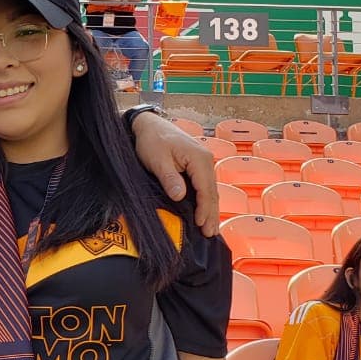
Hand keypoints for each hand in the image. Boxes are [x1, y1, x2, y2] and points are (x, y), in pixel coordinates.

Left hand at [130, 111, 219, 235]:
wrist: (148, 125)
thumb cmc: (152, 140)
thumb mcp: (158, 160)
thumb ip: (169, 178)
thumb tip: (180, 197)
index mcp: (199, 158)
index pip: (205, 189)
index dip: (203, 209)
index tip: (200, 225)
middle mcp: (206, 160)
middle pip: (212, 192)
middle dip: (211, 214)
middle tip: (210, 234)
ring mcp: (204, 162)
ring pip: (210, 190)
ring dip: (210, 209)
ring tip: (210, 228)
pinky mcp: (197, 165)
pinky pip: (204, 185)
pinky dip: (205, 200)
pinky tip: (204, 212)